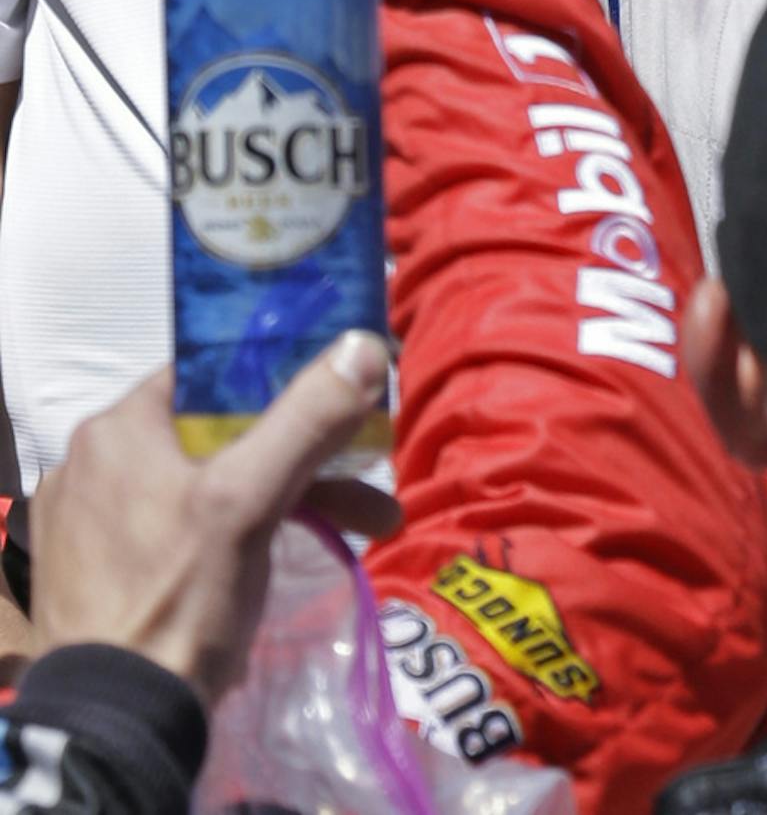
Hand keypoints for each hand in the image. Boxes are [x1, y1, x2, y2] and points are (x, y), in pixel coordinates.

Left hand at [28, 341, 393, 700]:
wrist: (118, 724)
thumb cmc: (180, 595)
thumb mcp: (250, 502)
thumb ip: (307, 418)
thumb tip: (363, 344)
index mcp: (119, 428)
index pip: (211, 375)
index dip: (282, 377)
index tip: (340, 394)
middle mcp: (96, 463)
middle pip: (221, 437)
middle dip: (306, 457)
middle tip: (370, 475)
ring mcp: (95, 522)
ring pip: (211, 487)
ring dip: (288, 500)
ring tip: (370, 526)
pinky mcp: (103, 573)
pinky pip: (183, 530)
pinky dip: (238, 537)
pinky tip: (283, 563)